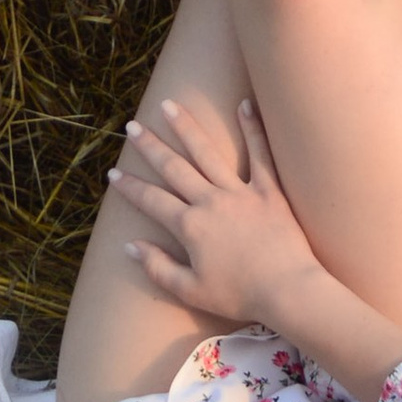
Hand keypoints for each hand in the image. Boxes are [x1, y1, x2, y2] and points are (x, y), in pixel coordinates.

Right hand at [109, 95, 319, 333]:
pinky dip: (252, 128)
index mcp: (190, 227)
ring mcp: (241, 192)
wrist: (288, 290)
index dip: (130, 188)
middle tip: (133, 126)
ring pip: (207, 153)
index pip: (152, 201)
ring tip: (170, 105)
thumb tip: (130, 246)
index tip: (113, 173)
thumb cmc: (239, 296)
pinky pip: (261, 153)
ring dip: (187, 128)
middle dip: (151, 147)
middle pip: (174, 168)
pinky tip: (244, 105)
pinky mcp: (270, 190)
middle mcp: (210, 201)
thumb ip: (158, 267)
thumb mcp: (190, 291)